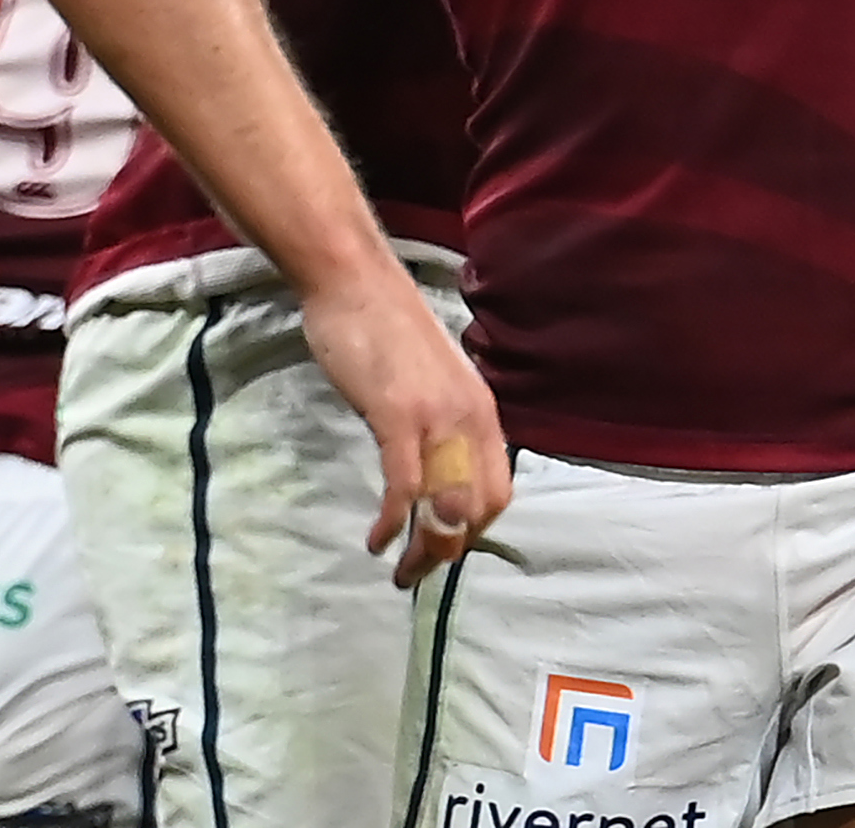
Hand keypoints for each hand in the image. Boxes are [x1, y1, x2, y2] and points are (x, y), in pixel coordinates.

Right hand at [297, 258, 513, 585]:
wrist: (356, 282)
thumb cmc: (386, 330)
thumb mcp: (430, 384)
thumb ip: (439, 424)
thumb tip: (433, 468)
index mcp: (482, 412)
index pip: (498, 490)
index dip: (473, 530)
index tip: (442, 548)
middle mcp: (470, 418)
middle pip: (478, 507)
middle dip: (450, 550)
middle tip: (417, 571)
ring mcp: (437, 417)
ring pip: (446, 505)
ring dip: (425, 549)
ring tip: (401, 571)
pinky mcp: (398, 415)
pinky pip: (405, 486)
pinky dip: (393, 521)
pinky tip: (377, 539)